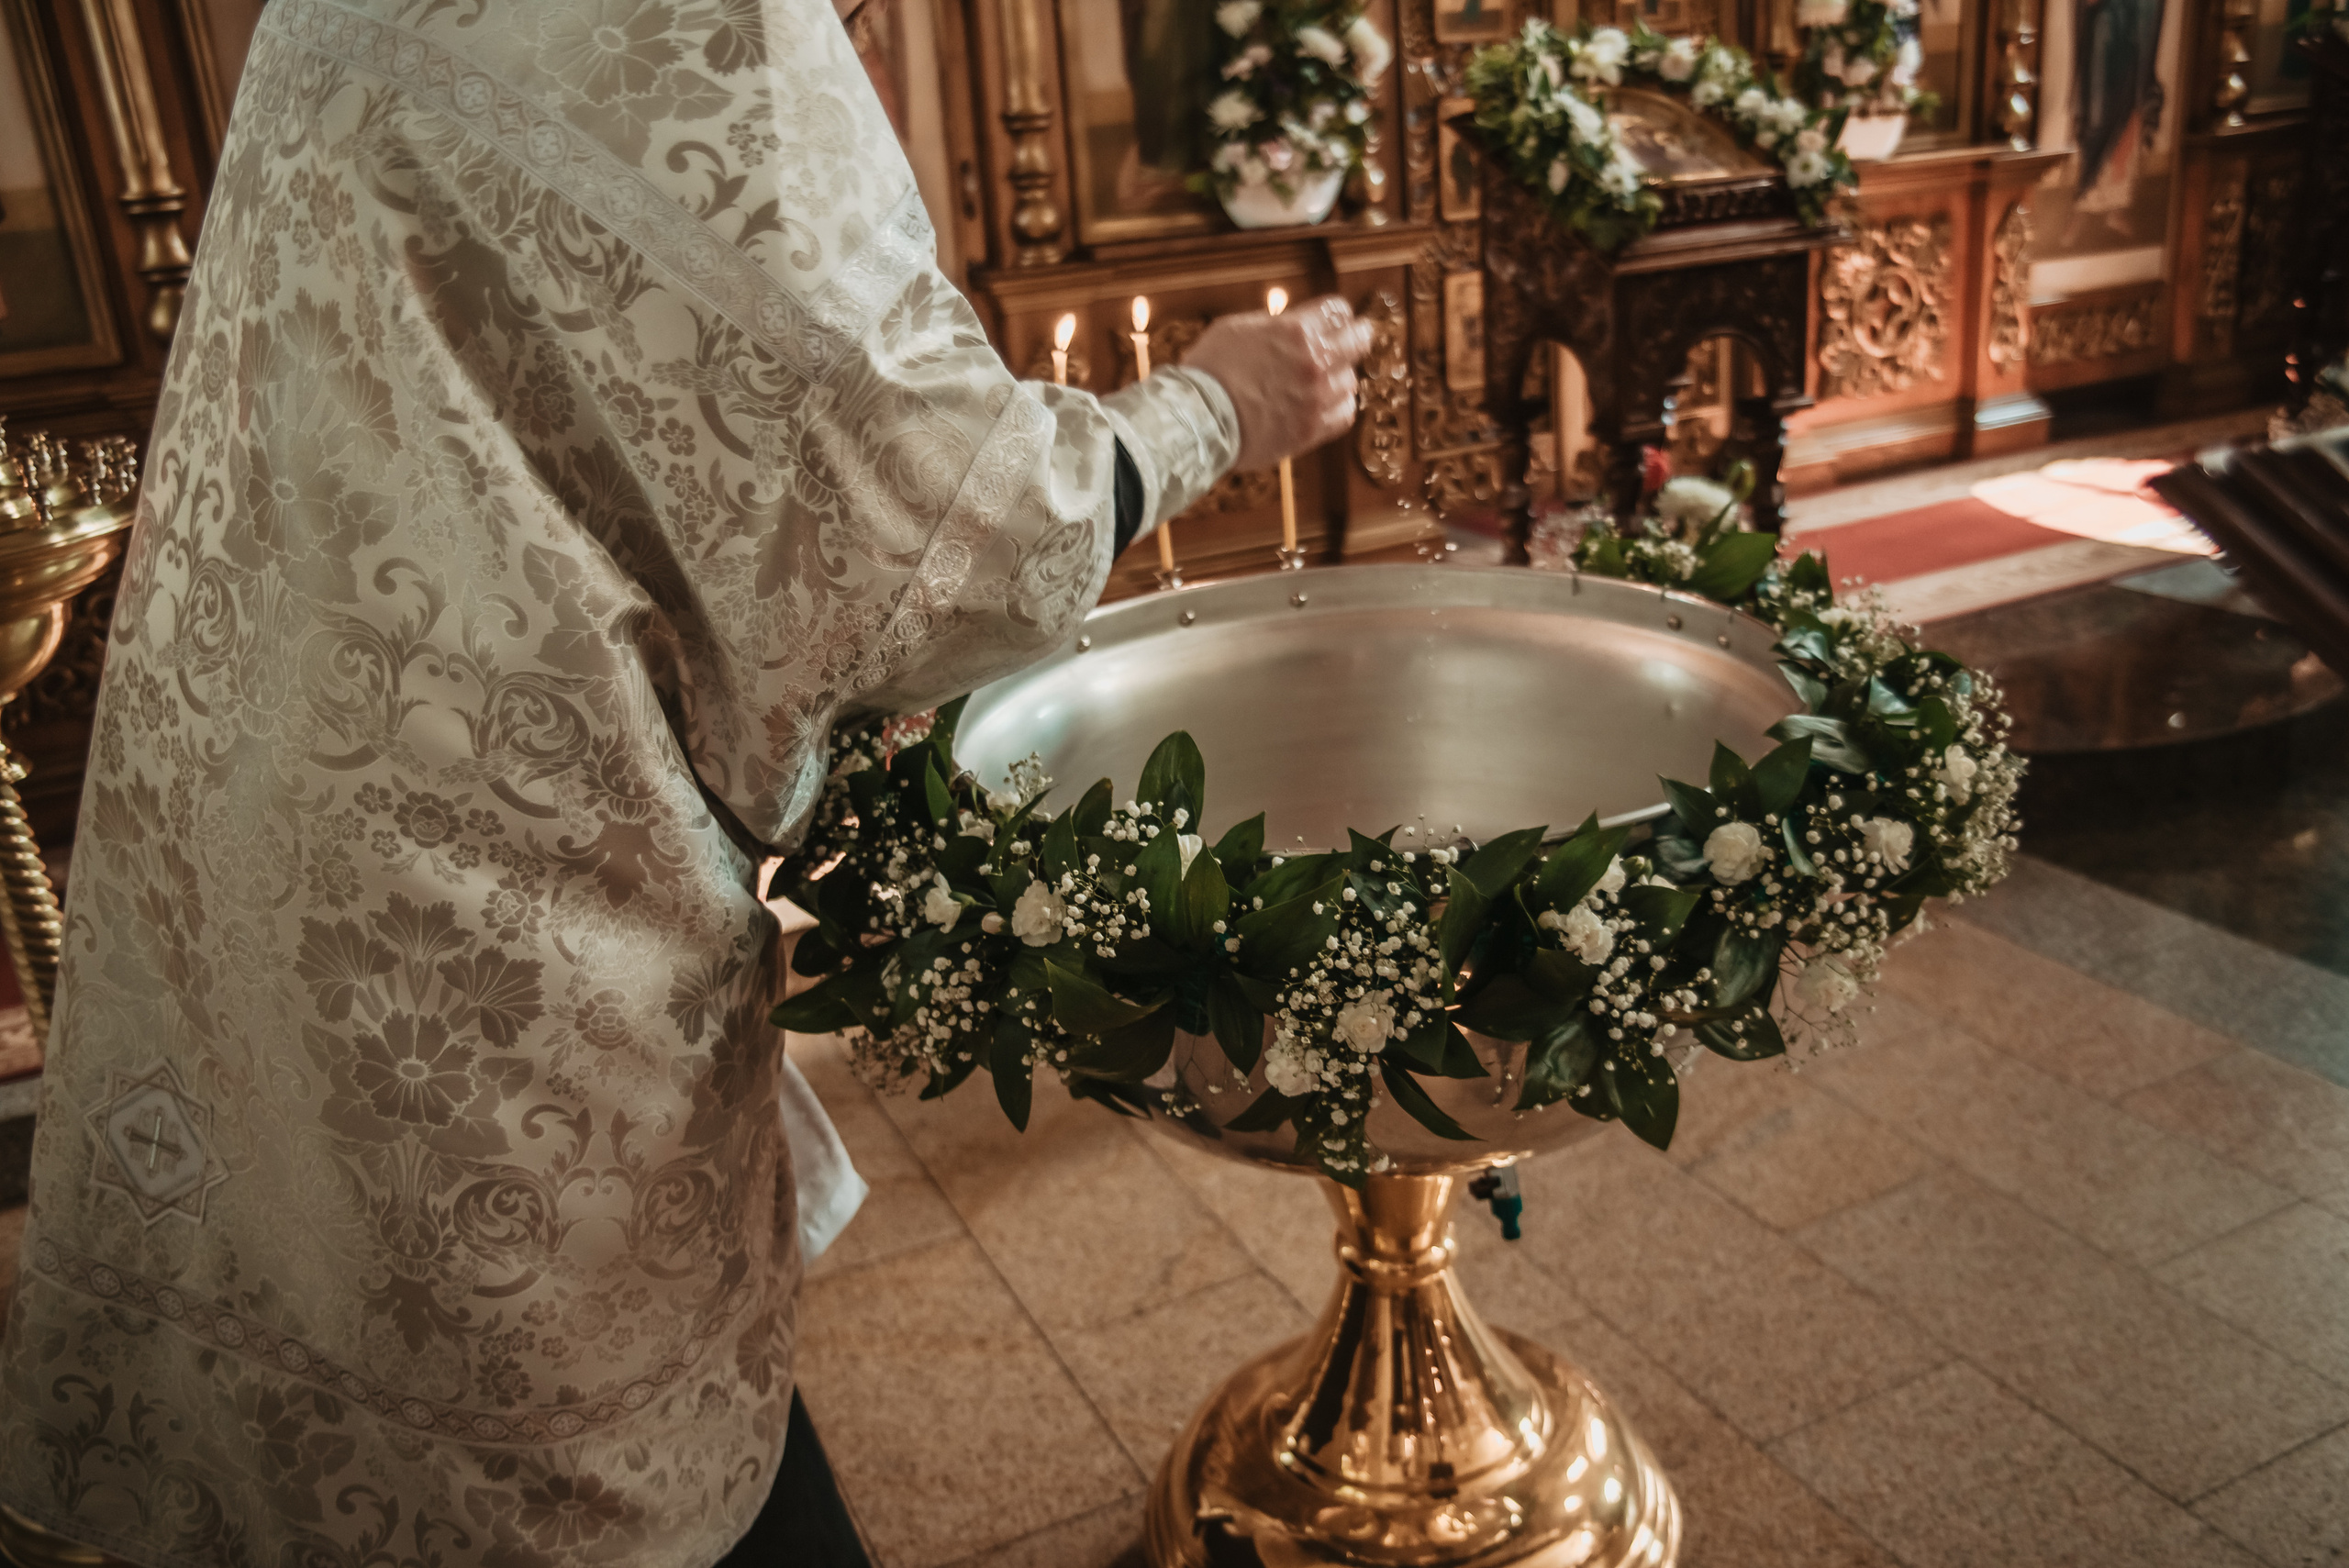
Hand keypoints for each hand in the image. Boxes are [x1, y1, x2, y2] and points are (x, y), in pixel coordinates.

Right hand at [1181, 295, 1374, 470]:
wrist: (1198, 417)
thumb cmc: (1209, 370)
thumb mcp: (1237, 327)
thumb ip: (1274, 324)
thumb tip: (1291, 324)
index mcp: (1296, 331)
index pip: (1338, 310)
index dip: (1338, 313)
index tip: (1337, 318)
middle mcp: (1314, 362)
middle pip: (1359, 341)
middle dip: (1357, 336)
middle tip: (1355, 338)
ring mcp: (1316, 399)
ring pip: (1351, 380)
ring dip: (1341, 376)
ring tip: (1327, 378)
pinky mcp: (1311, 429)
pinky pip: (1345, 414)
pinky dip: (1340, 406)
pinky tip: (1328, 403)